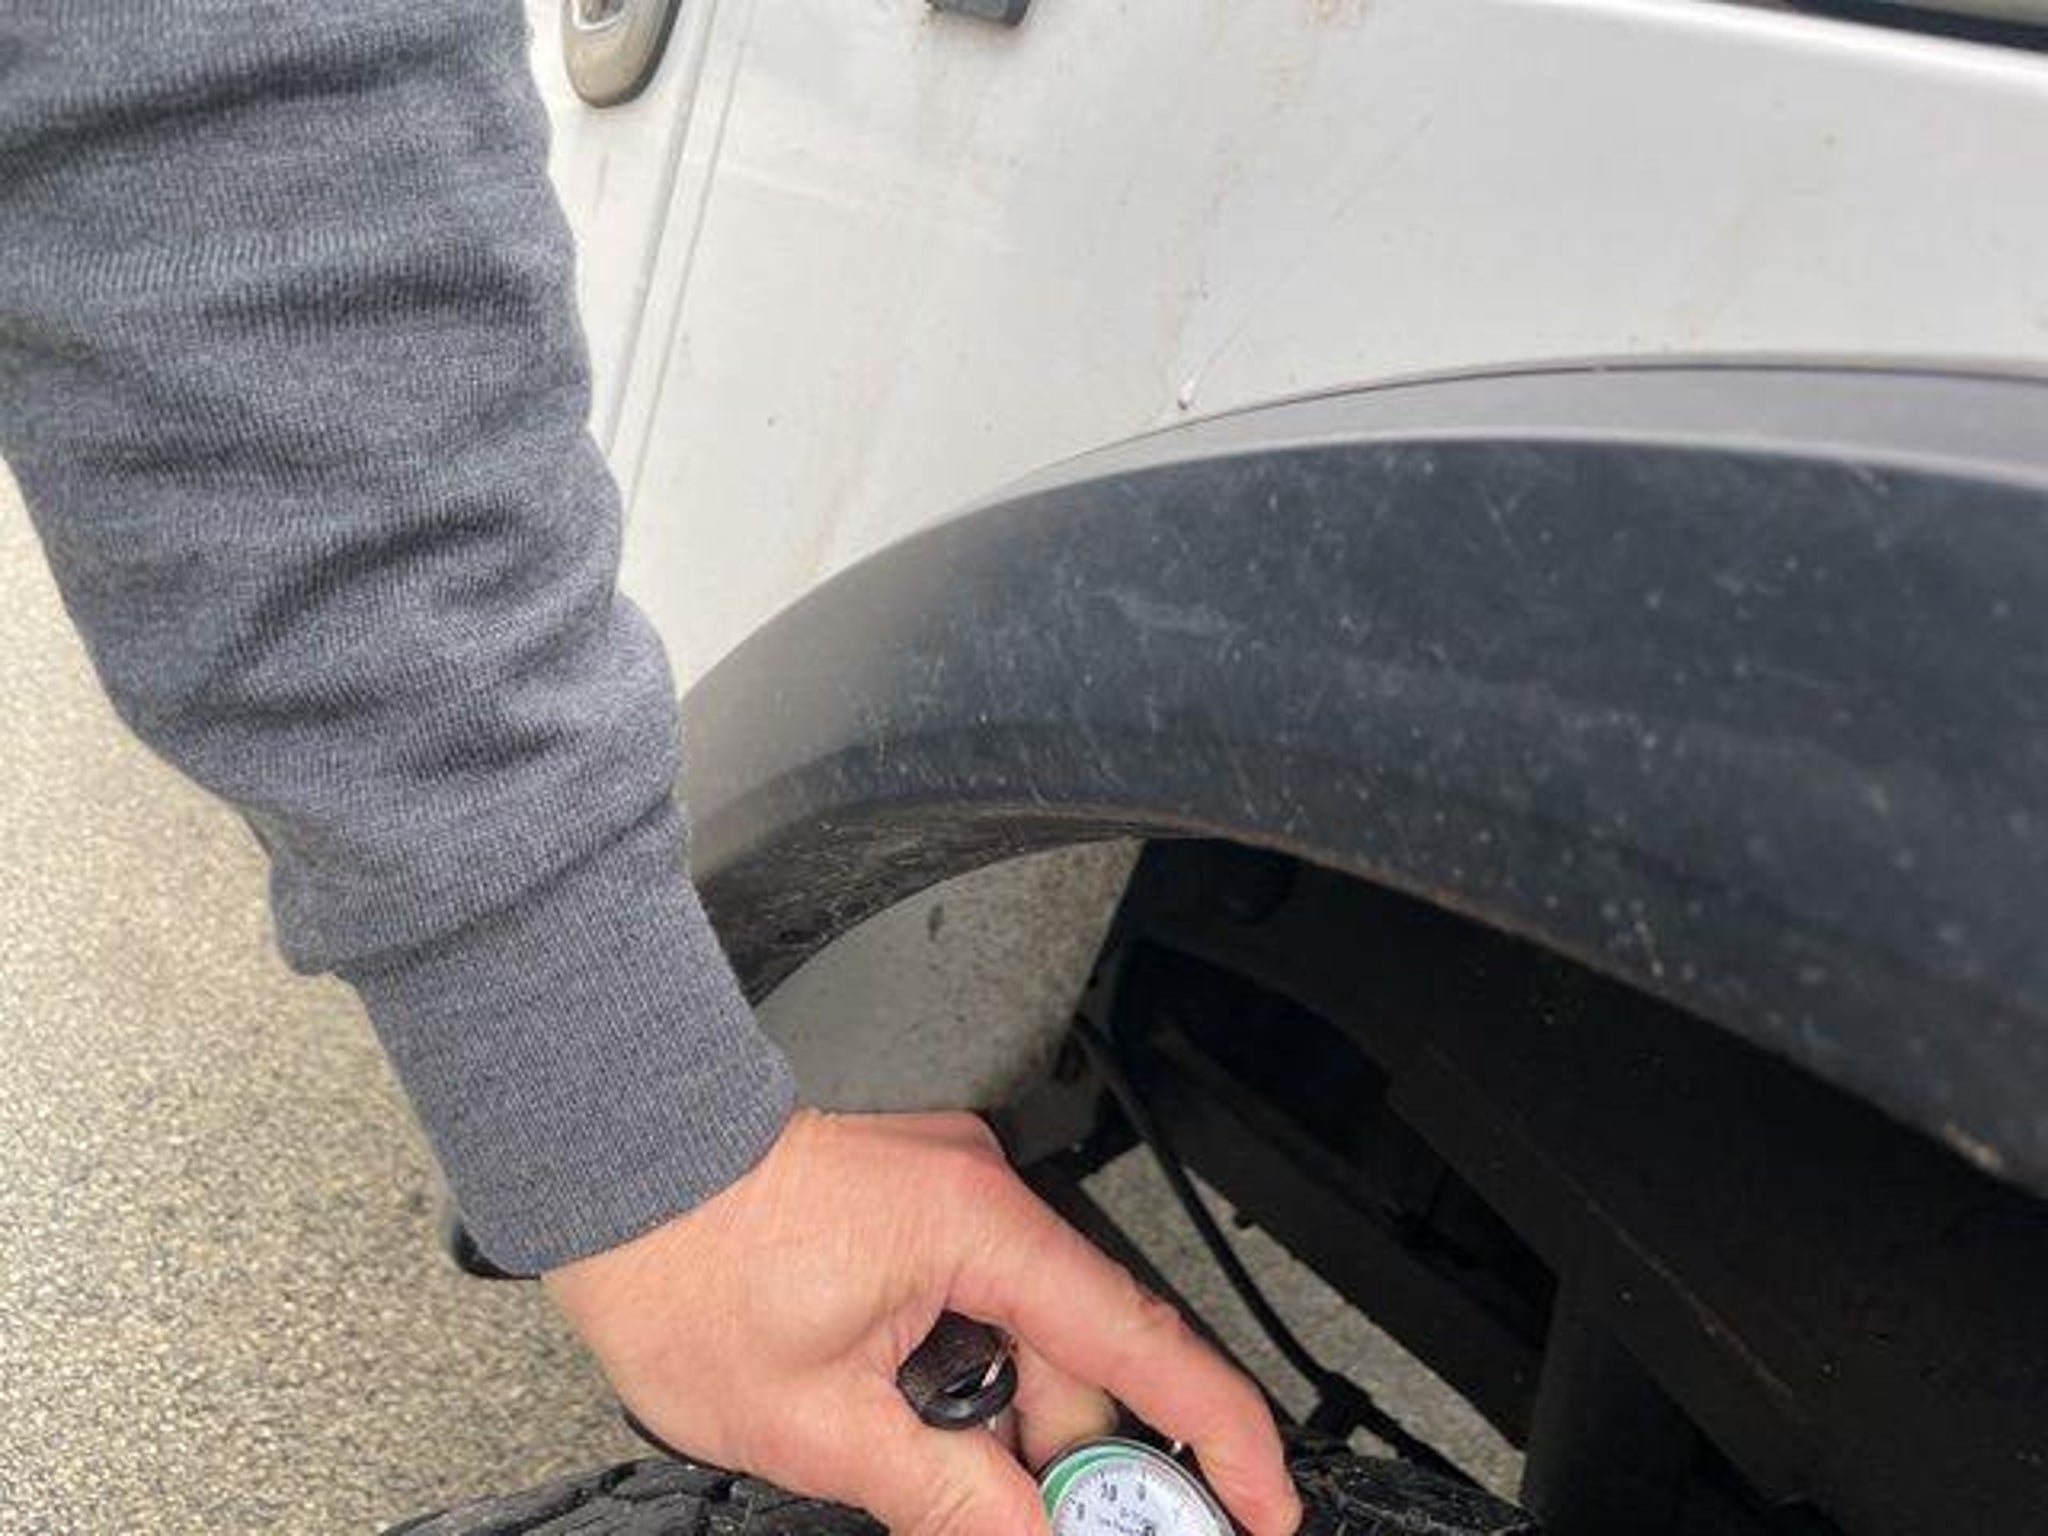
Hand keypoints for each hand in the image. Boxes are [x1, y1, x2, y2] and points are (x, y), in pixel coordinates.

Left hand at [546, 1108, 1299, 1535]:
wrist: (612, 1161)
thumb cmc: (681, 1260)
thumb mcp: (813, 1420)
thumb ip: (940, 1492)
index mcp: (978, 1230)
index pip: (1137, 1342)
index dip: (1217, 1434)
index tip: (1261, 1506)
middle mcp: (981, 1196)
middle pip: (1080, 1354)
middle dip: (1079, 1464)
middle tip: (1076, 1533)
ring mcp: (949, 1195)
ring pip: (1025, 1335)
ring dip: (1007, 1426)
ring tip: (958, 1491)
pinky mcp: (916, 1206)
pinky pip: (982, 1303)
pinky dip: (972, 1378)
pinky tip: (926, 1432)